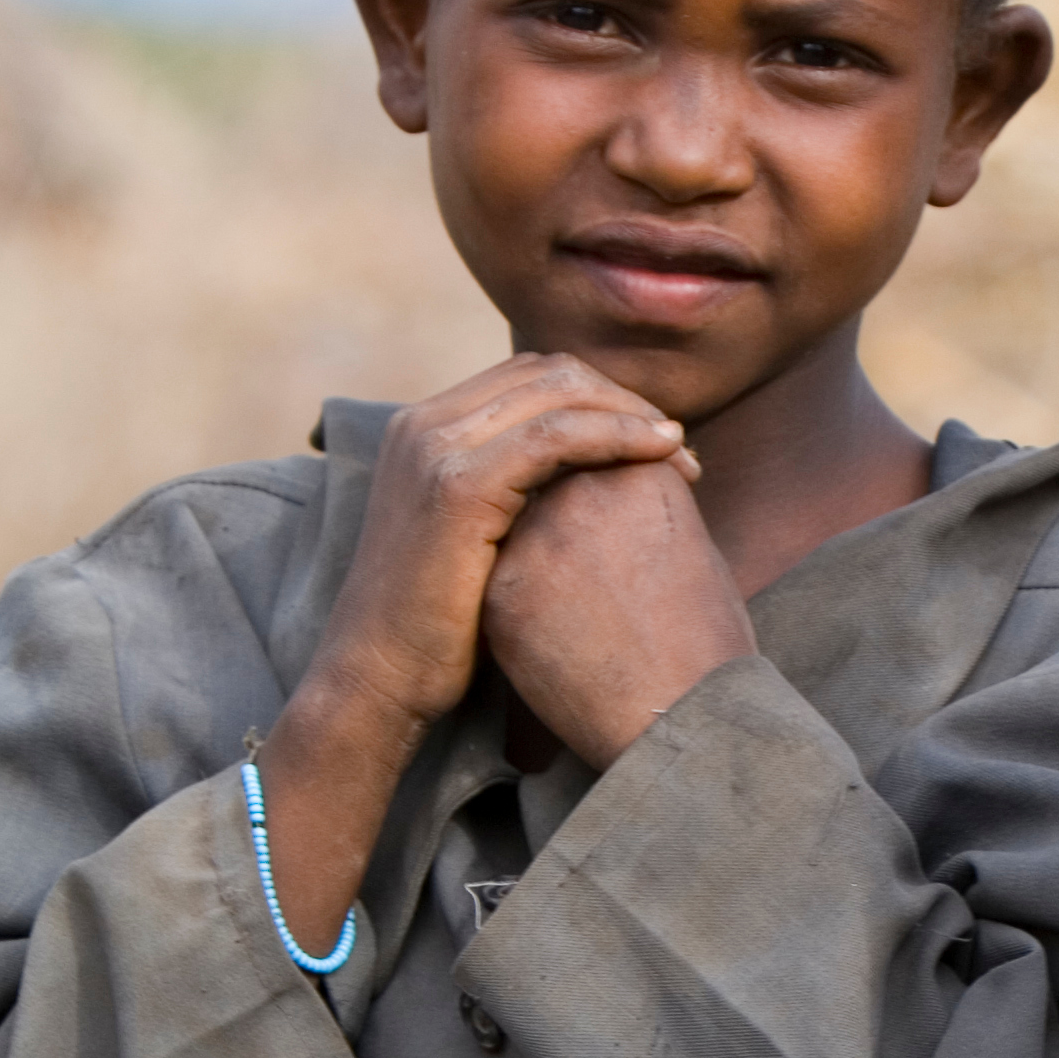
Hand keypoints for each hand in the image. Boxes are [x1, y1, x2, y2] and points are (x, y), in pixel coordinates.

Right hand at [251, 355, 696, 946]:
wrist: (378, 683)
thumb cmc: (439, 633)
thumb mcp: (481, 545)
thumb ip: (517, 498)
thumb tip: (590, 484)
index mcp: (426, 429)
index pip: (533, 379)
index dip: (603, 400)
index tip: (656, 443)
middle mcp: (424, 423)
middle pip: (550, 374)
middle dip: (624, 402)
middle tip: (678, 449)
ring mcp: (434, 447)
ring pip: (558, 394)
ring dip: (631, 417)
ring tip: (681, 457)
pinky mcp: (456, 484)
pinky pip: (557, 436)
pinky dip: (617, 436)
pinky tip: (661, 457)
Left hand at [482, 448, 757, 771]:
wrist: (682, 722)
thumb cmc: (708, 647)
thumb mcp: (696, 553)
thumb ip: (646, 508)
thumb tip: (619, 496)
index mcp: (639, 477)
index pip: (606, 454)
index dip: (616, 488)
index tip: (631, 531)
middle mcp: (579, 494)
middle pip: (556, 477)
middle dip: (571, 508)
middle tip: (602, 562)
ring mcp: (532, 542)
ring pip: (519, 522)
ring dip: (540, 545)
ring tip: (582, 599)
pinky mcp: (500, 593)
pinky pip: (500, 574)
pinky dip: (521, 594)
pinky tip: (555, 629)